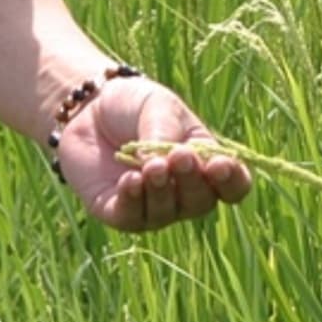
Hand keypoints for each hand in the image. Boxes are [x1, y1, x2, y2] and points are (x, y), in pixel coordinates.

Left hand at [56, 75, 251, 230]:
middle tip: (180, 157)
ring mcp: (152, 206)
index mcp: (204, 164)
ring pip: (166, 212)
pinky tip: (129, 181)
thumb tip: (165, 164)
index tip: (221, 165)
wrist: (89, 108)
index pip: (232, 185)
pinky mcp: (118, 212)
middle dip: (192, 182)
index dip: (233, 181)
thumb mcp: (158, 106)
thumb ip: (166, 132)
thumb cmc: (134, 105)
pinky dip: (132, 200)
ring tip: (151, 166)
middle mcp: (183, 192)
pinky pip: (131, 217)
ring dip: (161, 190)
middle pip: (201, 202)